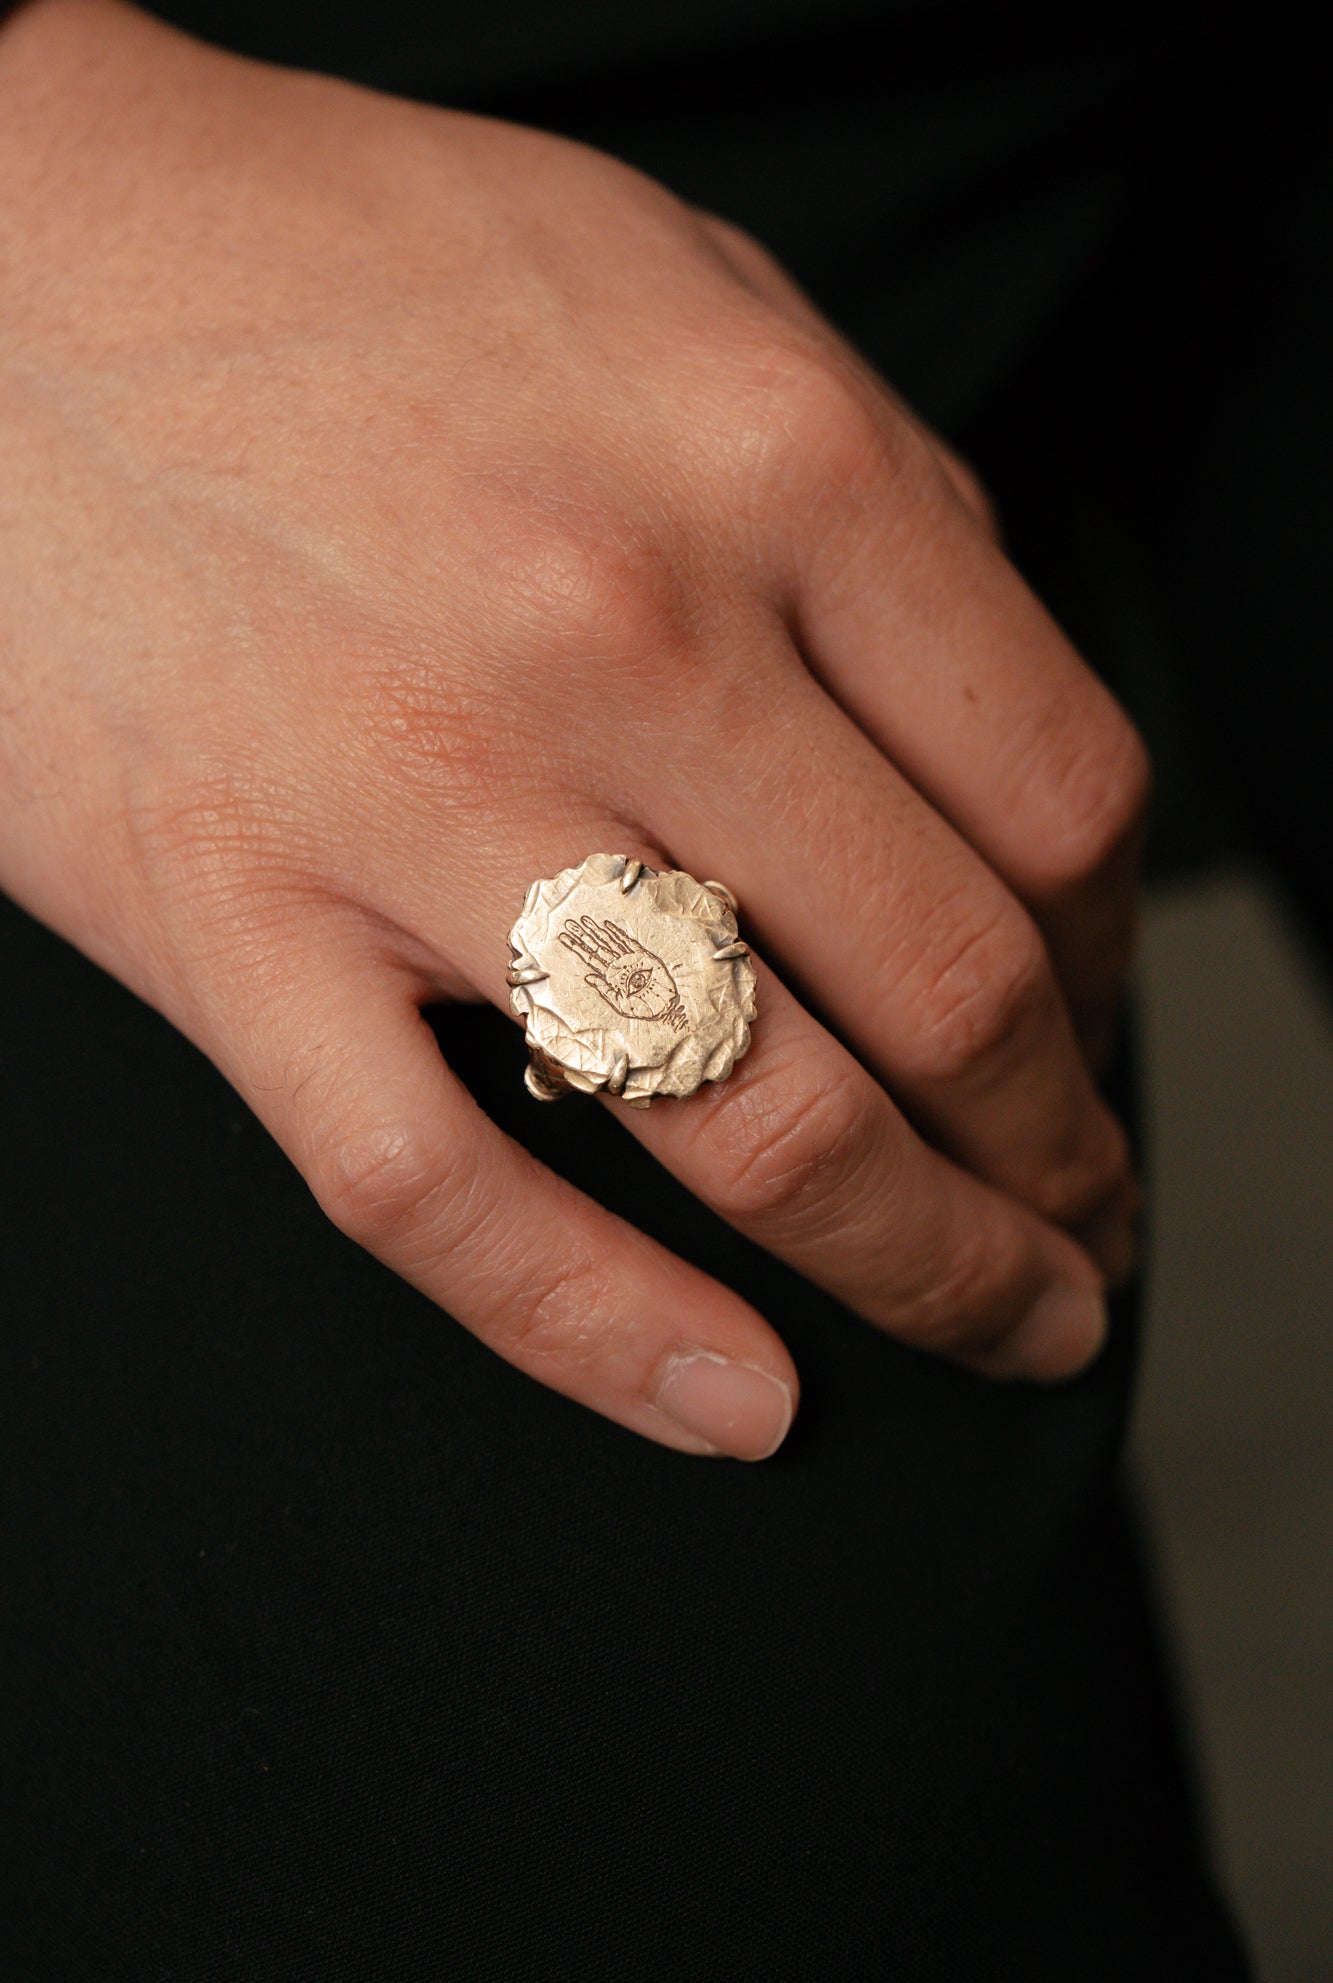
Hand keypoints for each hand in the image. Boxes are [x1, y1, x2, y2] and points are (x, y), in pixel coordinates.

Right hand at [0, 0, 1147, 1458]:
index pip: (1055, 800)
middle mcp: (623, 634)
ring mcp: (417, 794)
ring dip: (926, 1266)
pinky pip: (442, 1197)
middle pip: (951, 990)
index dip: (1116, 963)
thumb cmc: (347, 266)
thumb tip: (996, 736)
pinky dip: (613, 1342)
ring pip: (753, 1127)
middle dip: (1057, 1154)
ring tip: (1000, 1320)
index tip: (1099, 1025)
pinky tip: (742, 1410)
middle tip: (1082, 1221)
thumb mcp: (680, 295)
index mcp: (767, 461)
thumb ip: (874, 502)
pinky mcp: (232, 916)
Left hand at [558, 916, 687, 1028]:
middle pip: (596, 947)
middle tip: (569, 923)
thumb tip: (588, 977)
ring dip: (596, 931)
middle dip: (583, 935)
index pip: (589, 958)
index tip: (564, 938)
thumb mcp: (619, 1003)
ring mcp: (629, 959)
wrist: (664, 1007)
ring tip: (584, 920)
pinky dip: (617, 934)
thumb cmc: (642, 1009)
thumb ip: (604, 990)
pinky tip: (606, 925)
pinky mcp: (642, 956)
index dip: (576, 948)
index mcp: (609, 976)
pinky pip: (627, 942)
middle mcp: (617, 965)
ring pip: (609, 942)